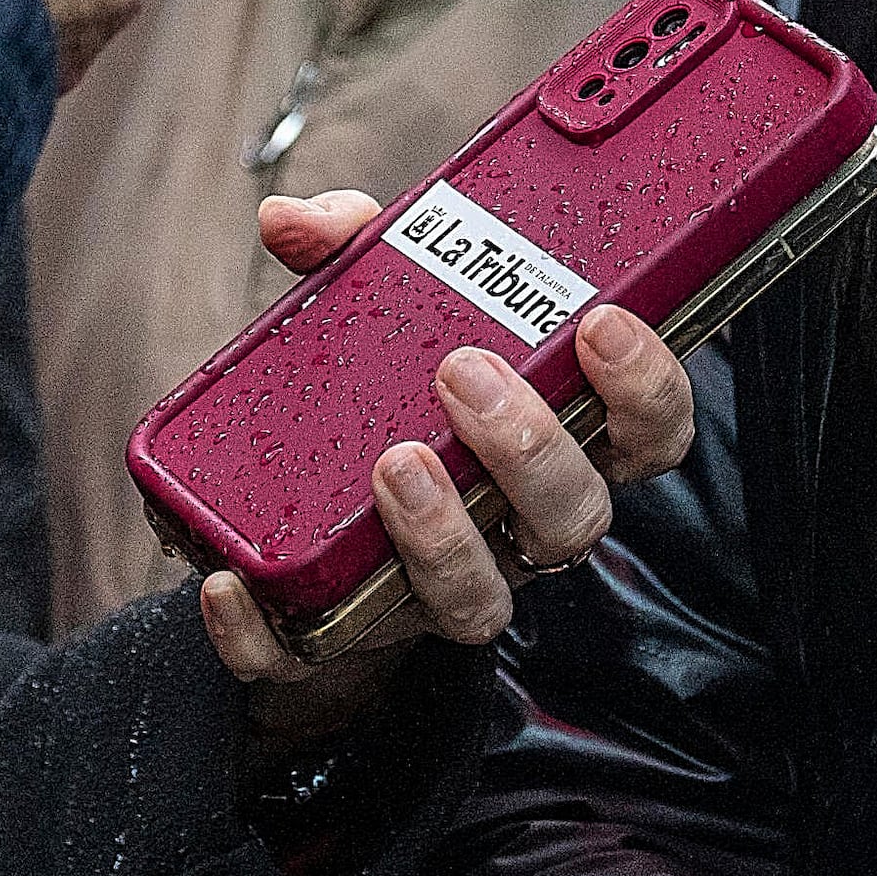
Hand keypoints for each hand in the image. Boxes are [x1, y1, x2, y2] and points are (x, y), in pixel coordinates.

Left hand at [190, 189, 701, 721]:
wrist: (309, 519)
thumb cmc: (386, 389)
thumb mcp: (386, 303)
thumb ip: (354, 250)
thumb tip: (289, 219)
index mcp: (559, 446)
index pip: (646, 436)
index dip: (646, 388)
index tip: (601, 321)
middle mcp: (516, 530)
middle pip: (573, 521)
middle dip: (532, 449)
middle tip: (466, 373)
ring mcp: (436, 591)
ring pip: (477, 602)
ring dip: (442, 536)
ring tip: (394, 460)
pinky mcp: (344, 636)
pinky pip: (309, 656)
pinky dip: (266, 630)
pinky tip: (229, 579)